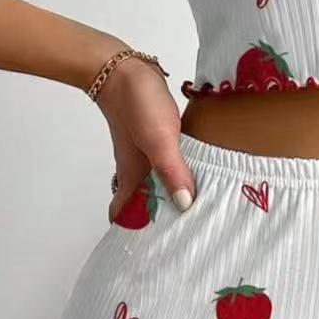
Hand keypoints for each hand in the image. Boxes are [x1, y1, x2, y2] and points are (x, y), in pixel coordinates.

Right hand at [95, 56, 195, 222]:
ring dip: (171, 196)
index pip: (126, 215)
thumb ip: (172, 171)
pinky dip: (178, 173)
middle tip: (186, 234)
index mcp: (133, 176)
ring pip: (156, 184)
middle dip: (160, 220)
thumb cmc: (137, 103)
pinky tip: (197, 172)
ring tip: (197, 209)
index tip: (155, 250)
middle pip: (145, 203)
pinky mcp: (155, 137)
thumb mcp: (159, 140)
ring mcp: (145, 153)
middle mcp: (137, 169)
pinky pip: (167, 164)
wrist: (122, 67)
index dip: (136, 234)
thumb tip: (185, 205)